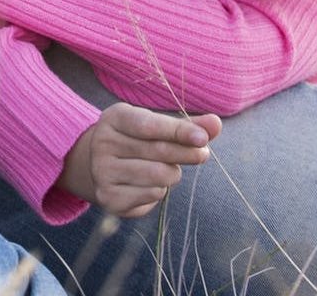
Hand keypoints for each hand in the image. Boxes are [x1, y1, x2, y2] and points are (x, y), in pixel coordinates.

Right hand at [58, 103, 221, 217]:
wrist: (100, 165)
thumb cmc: (136, 140)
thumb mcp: (156, 125)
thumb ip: (186, 125)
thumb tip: (215, 123)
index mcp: (114, 118)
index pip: (150, 125)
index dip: (179, 131)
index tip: (203, 138)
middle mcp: (103, 143)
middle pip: (158, 151)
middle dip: (187, 153)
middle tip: (203, 154)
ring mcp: (102, 172)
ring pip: (158, 175)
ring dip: (173, 173)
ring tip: (169, 169)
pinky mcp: (108, 198)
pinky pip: (151, 195)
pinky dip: (160, 190)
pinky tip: (152, 183)